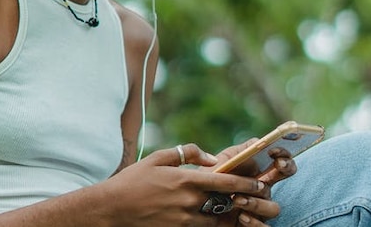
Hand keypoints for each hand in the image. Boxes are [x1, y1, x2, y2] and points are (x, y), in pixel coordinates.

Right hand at [101, 144, 270, 225]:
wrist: (111, 210)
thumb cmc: (133, 181)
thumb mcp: (158, 158)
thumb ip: (187, 153)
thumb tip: (210, 158)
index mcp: (186, 180)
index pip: (225, 183)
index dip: (246, 185)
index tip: (259, 185)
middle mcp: (188, 202)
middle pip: (226, 205)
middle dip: (242, 203)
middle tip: (255, 200)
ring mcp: (184, 220)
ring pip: (217, 222)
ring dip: (228, 216)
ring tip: (238, 211)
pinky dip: (211, 226)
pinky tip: (214, 221)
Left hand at [198, 140, 297, 224]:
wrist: (196, 203)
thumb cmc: (209, 180)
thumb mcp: (222, 162)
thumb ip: (238, 152)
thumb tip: (258, 142)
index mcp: (258, 173)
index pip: (281, 162)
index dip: (283, 154)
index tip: (274, 150)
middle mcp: (263, 191)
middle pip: (286, 179)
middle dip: (286, 168)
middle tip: (277, 165)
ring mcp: (260, 209)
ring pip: (273, 208)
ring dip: (257, 203)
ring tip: (237, 199)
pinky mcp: (253, 225)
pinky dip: (255, 223)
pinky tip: (241, 216)